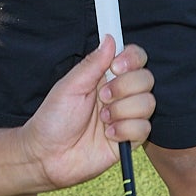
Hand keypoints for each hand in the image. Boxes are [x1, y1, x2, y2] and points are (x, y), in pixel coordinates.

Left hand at [23, 34, 153, 188]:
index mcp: (105, 77)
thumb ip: (92, 64)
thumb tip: (110, 39)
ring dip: (122, 110)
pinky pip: (144, 128)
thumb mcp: (69, 87)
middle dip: (125, 87)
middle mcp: (120, 95)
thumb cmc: (53, 120)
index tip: (116, 66)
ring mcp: (127, 117)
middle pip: (147, 78)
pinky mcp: (130, 139)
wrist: (47, 156)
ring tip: (102, 120)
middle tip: (102, 97)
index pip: (134, 58)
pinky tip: (108, 135)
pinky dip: (125, 130)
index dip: (132, 59)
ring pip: (148, 103)